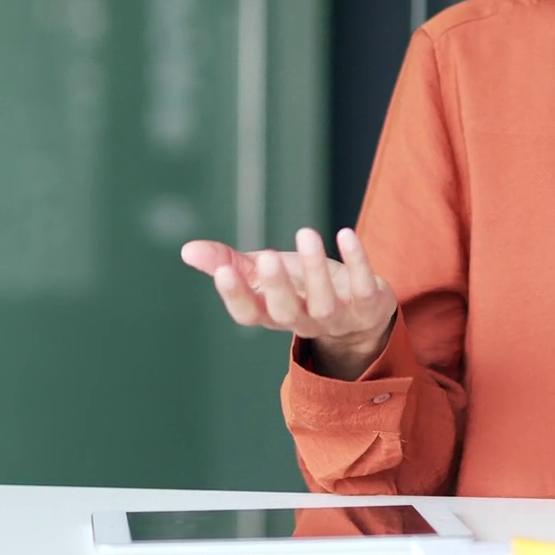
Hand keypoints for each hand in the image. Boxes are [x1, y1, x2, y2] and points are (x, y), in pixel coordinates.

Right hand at [181, 226, 396, 378]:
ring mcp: (337, 318)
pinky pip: (362, 287)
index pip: (249, 314)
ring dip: (315, 269)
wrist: (360, 310)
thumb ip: (229, 262)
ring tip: (306, 233)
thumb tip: (187, 250)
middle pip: (286, 312)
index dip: (235, 296)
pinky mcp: (367, 306)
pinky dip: (357, 262)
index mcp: (273, 314)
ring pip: (324, 303)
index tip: (222, 271)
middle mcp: (302, 321)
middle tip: (266, 257)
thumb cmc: (302, 287)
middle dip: (276, 286)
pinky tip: (345, 234)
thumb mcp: (265, 274)